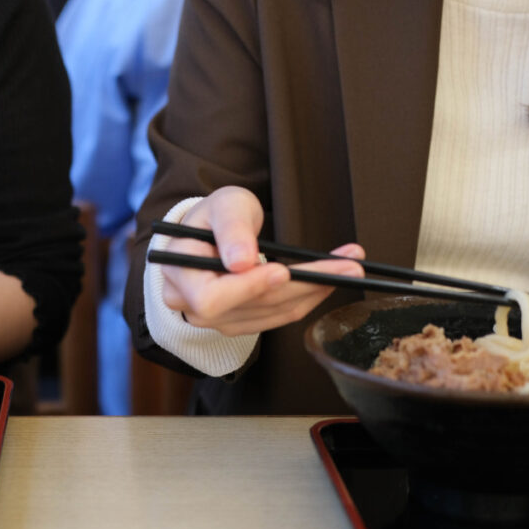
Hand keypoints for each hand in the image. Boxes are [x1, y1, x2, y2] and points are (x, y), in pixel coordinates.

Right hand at [160, 186, 365, 335]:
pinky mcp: (241, 323)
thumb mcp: (224, 206)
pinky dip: (307, 298)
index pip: (211, 297)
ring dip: (313, 291)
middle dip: (301, 286)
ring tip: (348, 266)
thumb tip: (241, 262)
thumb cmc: (214, 215)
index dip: (247, 288)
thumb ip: (232, 229)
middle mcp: (192, 306)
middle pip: (250, 307)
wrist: (213, 232)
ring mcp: (217, 320)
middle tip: (346, 266)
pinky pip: (277, 317)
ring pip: (271, 314)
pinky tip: (329, 279)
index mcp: (180, 276)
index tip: (282, 270)